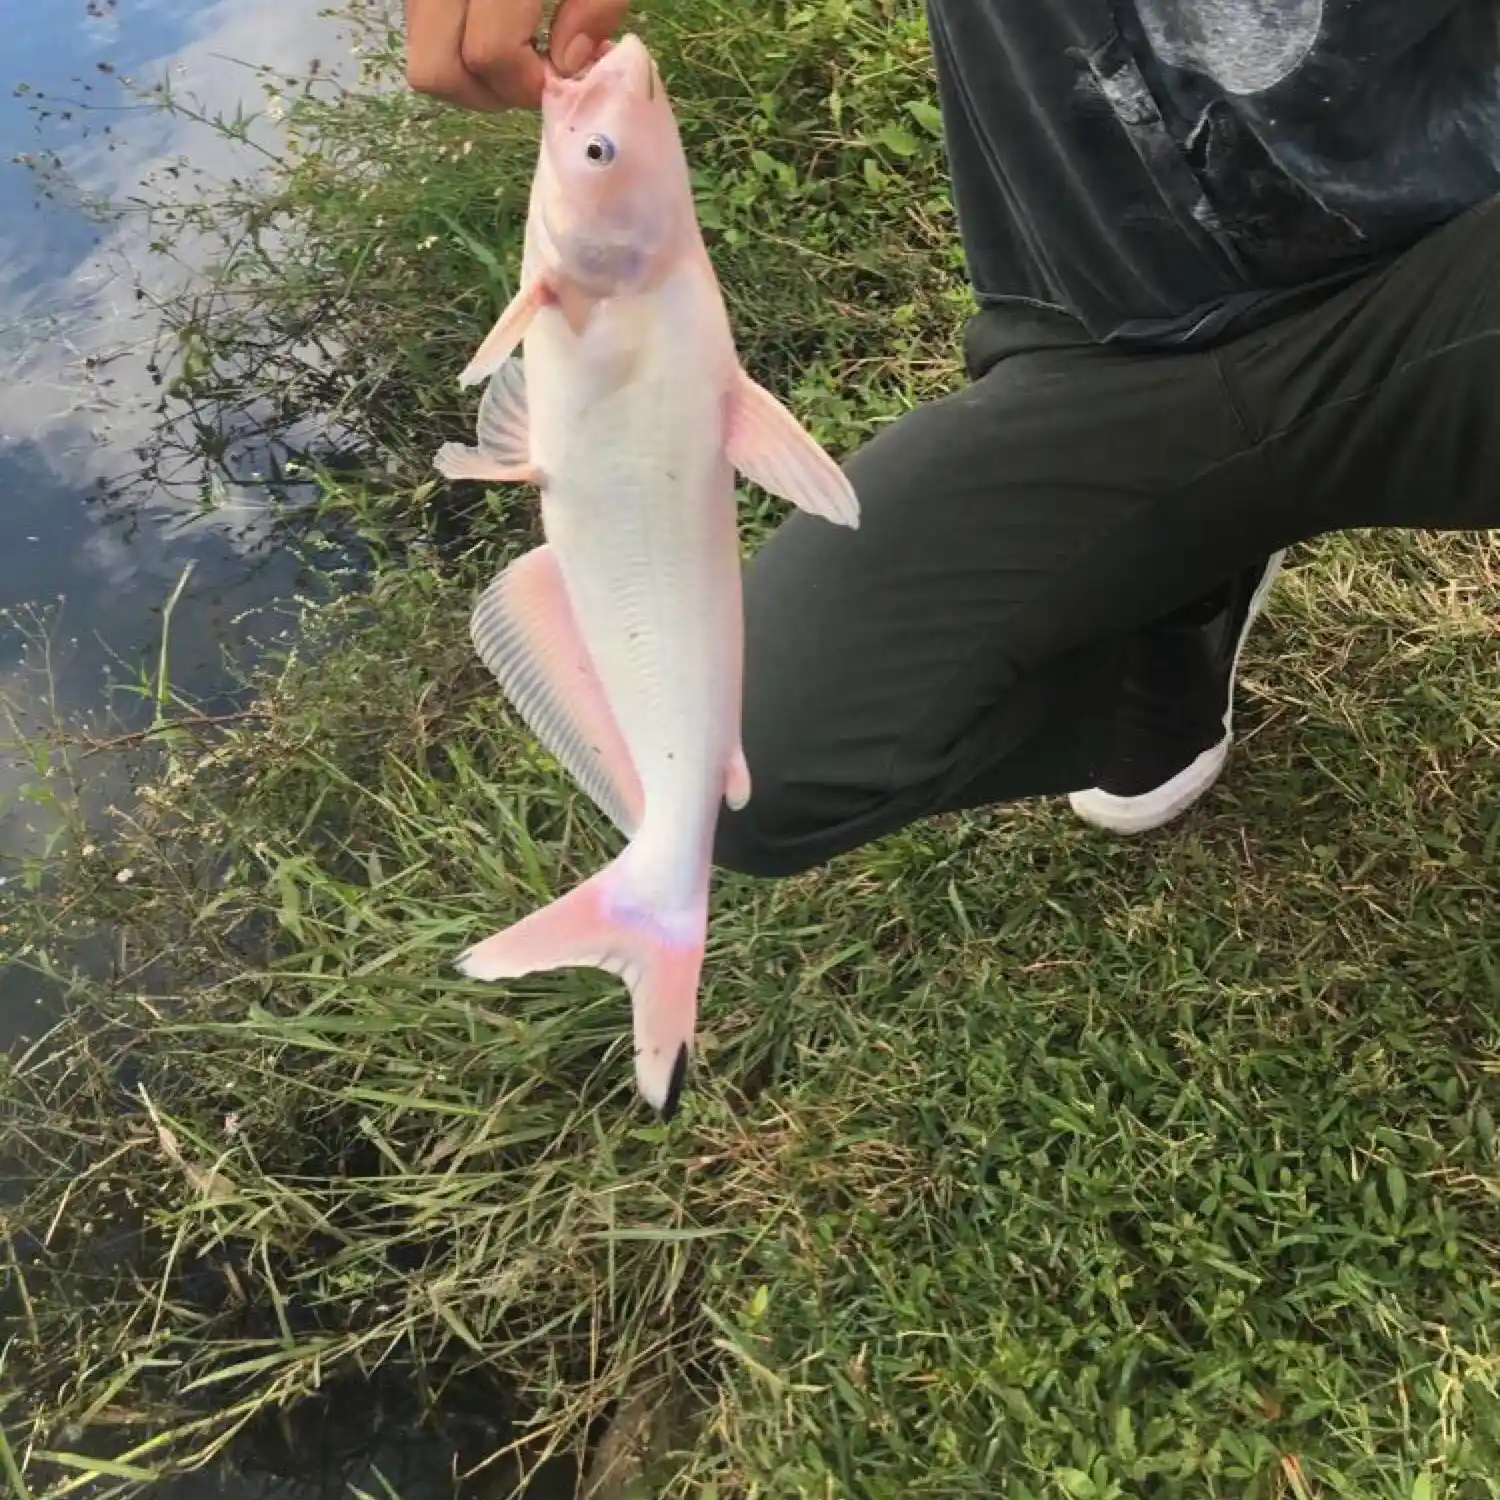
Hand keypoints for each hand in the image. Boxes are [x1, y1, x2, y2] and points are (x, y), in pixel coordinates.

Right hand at [404, 0, 629, 110]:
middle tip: (528, 76)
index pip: (490, 54)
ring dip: (469, 74)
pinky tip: (493, 29)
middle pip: (436, 69)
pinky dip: (456, 46)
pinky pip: (422, 32)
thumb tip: (566, 65)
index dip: (527, 81)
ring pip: (422, 56)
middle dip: (487, 92)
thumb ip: (596, 8)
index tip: (560, 75)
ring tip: (513, 51)